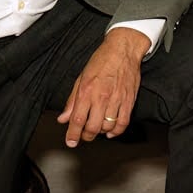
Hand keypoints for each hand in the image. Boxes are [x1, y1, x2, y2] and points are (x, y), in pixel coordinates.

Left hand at [56, 28, 148, 145]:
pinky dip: (116, 131)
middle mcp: (101, 97)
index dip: (72, 134)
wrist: (123, 50)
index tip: (71, 142)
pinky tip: (111, 131)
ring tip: (97, 127)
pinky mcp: (129, 100)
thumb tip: (63, 118)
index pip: (77, 120)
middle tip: (84, 135)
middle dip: (86, 136)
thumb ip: (72, 101)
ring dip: (100, 132)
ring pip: (107, 127)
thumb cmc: (102, 61)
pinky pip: (123, 123)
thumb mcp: (81, 78)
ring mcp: (117, 100)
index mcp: (86, 91)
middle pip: (92, 128)